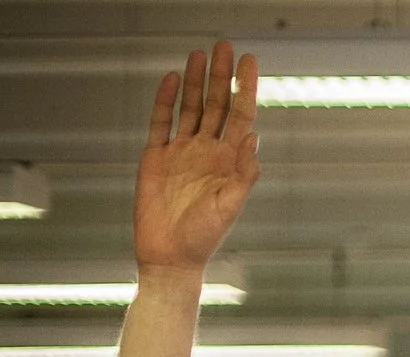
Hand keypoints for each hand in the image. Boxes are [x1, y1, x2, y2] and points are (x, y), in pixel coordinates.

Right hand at [135, 42, 260, 277]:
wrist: (170, 256)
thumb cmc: (205, 237)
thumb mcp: (230, 206)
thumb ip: (244, 174)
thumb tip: (253, 139)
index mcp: (230, 162)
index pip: (241, 116)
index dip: (245, 89)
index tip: (251, 62)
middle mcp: (208, 152)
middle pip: (216, 105)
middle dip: (221, 76)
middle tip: (225, 46)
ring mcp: (182, 152)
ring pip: (190, 108)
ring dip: (196, 81)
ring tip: (200, 53)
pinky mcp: (156, 157)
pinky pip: (161, 121)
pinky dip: (166, 100)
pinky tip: (173, 79)